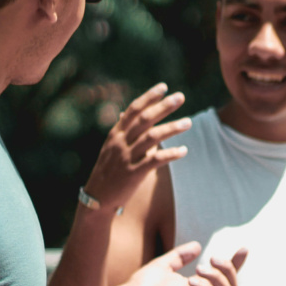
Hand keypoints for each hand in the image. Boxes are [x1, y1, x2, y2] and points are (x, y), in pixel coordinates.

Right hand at [82, 83, 190, 211]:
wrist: (97, 198)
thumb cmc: (109, 171)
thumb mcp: (112, 148)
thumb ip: (123, 132)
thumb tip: (127, 115)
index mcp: (116, 134)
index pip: (133, 110)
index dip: (148, 97)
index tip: (164, 86)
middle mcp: (121, 142)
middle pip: (144, 119)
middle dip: (163, 106)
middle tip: (180, 97)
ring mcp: (127, 157)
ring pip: (152, 137)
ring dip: (172, 128)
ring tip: (188, 122)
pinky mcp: (134, 173)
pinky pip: (155, 161)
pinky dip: (170, 154)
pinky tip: (184, 150)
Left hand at [122, 241, 245, 285]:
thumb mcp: (165, 265)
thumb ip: (181, 256)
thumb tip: (198, 246)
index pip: (223, 277)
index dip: (235, 264)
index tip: (244, 249)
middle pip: (230, 285)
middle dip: (228, 269)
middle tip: (213, 259)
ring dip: (217, 278)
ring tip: (200, 269)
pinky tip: (192, 282)